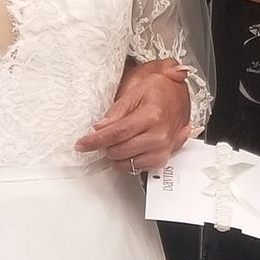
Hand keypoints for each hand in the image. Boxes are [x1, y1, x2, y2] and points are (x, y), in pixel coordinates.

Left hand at [75, 59, 196, 171]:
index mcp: (151, 116)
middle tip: (103, 136)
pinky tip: (128, 147)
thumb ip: (115, 113)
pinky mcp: (163, 159)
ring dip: (116, 154)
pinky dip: (128, 160)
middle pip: (119, 151)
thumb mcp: (133, 93)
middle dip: (105, 146)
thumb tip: (99, 129)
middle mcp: (159, 136)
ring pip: (126, 163)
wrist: (177, 96)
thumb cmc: (157, 91)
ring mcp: (162, 149)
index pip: (116, 134)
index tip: (82, 144)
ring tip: (118, 140)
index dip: (95, 141)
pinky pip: (137, 168)